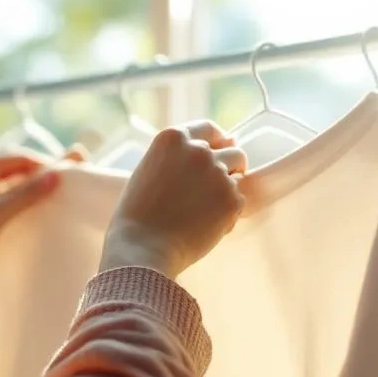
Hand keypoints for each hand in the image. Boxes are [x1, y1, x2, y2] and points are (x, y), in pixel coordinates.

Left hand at [0, 146, 85, 286]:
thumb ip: (28, 194)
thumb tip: (56, 176)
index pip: (16, 157)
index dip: (41, 165)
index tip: (64, 175)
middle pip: (12, 167)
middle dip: (35, 175)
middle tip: (60, 185)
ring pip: (7, 182)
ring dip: (27, 188)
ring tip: (49, 197)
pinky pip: (1, 195)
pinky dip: (17, 199)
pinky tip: (31, 208)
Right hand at [100, 121, 246, 278]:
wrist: (143, 247)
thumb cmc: (138, 215)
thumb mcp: (149, 170)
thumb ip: (177, 158)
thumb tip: (217, 151)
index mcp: (173, 138)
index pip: (208, 128)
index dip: (217, 141)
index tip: (219, 151)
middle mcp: (198, 150)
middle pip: (230, 149)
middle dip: (227, 166)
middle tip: (213, 188)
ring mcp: (217, 173)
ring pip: (238, 174)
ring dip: (227, 188)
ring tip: (205, 210)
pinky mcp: (231, 199)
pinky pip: (239, 201)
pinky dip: (227, 212)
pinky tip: (204, 226)